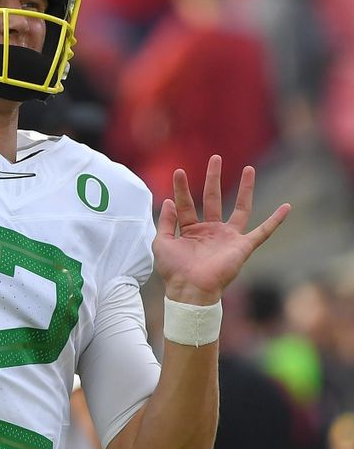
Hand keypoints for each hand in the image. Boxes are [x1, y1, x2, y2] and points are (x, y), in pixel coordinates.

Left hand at [153, 155, 289, 305]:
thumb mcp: (162, 242)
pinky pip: (262, 232)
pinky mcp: (242, 247)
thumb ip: (165, 222)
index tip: (178, 171)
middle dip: (213, 178)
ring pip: (241, 208)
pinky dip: (275, 220)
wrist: (190, 290)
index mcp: (191, 231)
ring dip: (246, 189)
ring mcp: (228, 238)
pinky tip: (286, 207)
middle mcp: (211, 231)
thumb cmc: (174, 270)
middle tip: (214, 158)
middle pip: (214, 198)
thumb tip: (169, 201)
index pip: (186, 204)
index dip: (181, 189)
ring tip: (249, 169)